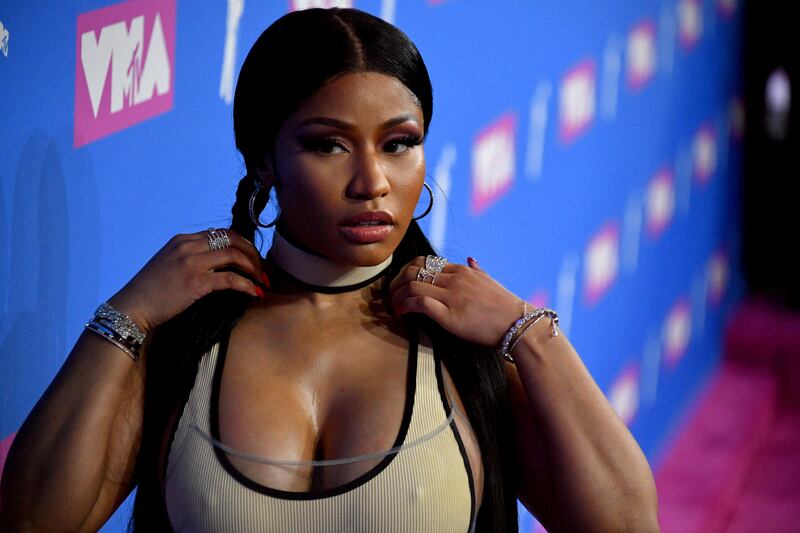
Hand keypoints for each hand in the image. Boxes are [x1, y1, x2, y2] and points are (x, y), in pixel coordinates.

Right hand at [107, 229, 266, 331]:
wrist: (131, 307)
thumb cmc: (150, 292)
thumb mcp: (169, 265)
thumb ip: (190, 259)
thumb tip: (216, 266)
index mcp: (183, 240)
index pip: (222, 233)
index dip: (242, 245)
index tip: (253, 259)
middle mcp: (188, 246)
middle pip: (233, 239)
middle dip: (253, 254)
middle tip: (263, 270)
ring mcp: (192, 262)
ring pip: (235, 255)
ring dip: (254, 269)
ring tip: (263, 282)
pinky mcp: (195, 282)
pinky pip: (230, 279)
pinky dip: (246, 285)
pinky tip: (254, 293)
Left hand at [388, 256, 523, 346]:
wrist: (517, 324)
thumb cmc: (504, 307)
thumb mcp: (490, 281)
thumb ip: (478, 269)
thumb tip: (471, 259)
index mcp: (461, 270)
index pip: (424, 261)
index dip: (407, 272)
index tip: (402, 284)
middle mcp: (454, 279)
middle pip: (413, 270)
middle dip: (396, 281)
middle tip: (392, 295)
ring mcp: (451, 295)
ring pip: (412, 285)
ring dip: (397, 296)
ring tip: (394, 307)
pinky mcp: (448, 314)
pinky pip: (419, 303)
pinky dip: (405, 307)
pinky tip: (402, 315)